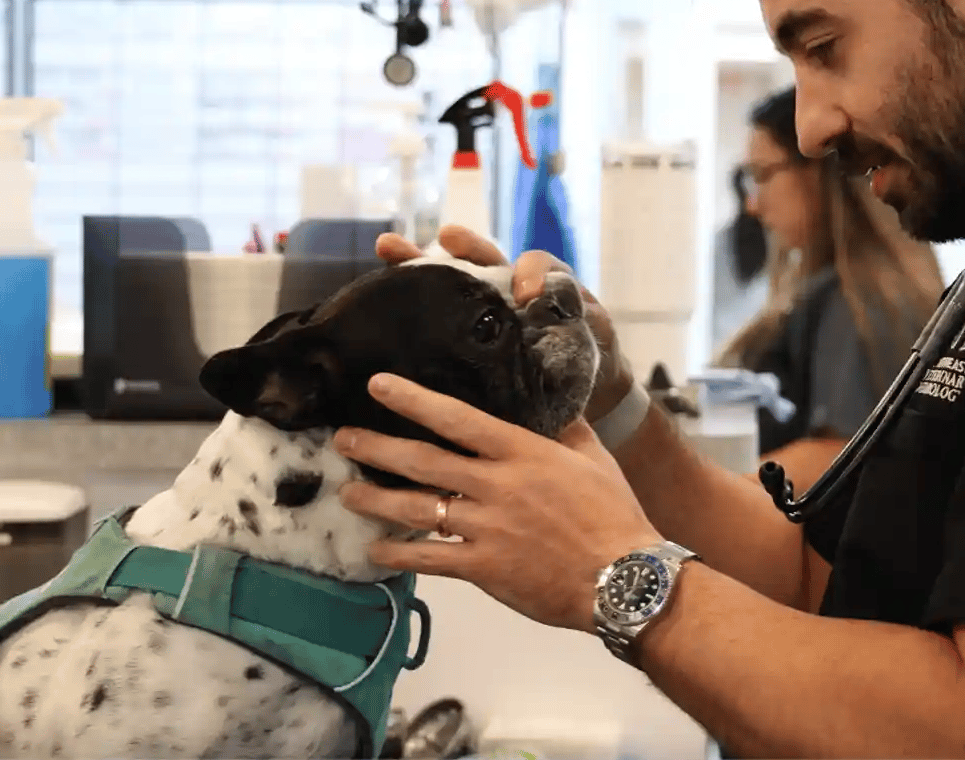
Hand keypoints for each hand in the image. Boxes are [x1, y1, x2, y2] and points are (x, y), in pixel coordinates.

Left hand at [337, 373, 661, 633]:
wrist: (622, 578)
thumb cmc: (612, 514)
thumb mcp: (594, 458)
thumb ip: (567, 428)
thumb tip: (552, 399)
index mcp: (522, 453)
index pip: (457, 418)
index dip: (414, 400)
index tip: (379, 386)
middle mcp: (496, 486)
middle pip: (424, 461)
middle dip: (377, 448)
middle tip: (342, 438)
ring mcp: (486, 528)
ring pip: (418, 509)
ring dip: (376, 500)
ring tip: (347, 493)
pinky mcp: (483, 568)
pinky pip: (430, 559)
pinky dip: (399, 554)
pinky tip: (376, 551)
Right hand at [376, 226, 635, 420]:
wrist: (586, 395)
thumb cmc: (592, 355)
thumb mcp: (596, 332)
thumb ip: (586, 317)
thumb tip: (576, 308)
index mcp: (540, 285)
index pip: (532, 263)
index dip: (529, 271)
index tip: (526, 293)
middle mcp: (505, 292)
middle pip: (480, 260)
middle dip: (460, 245)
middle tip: (443, 237)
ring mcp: (481, 315)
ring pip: (447, 283)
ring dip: (415, 264)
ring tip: (387, 248)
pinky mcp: (465, 344)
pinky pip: (436, 326)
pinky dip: (408, 311)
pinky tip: (377, 305)